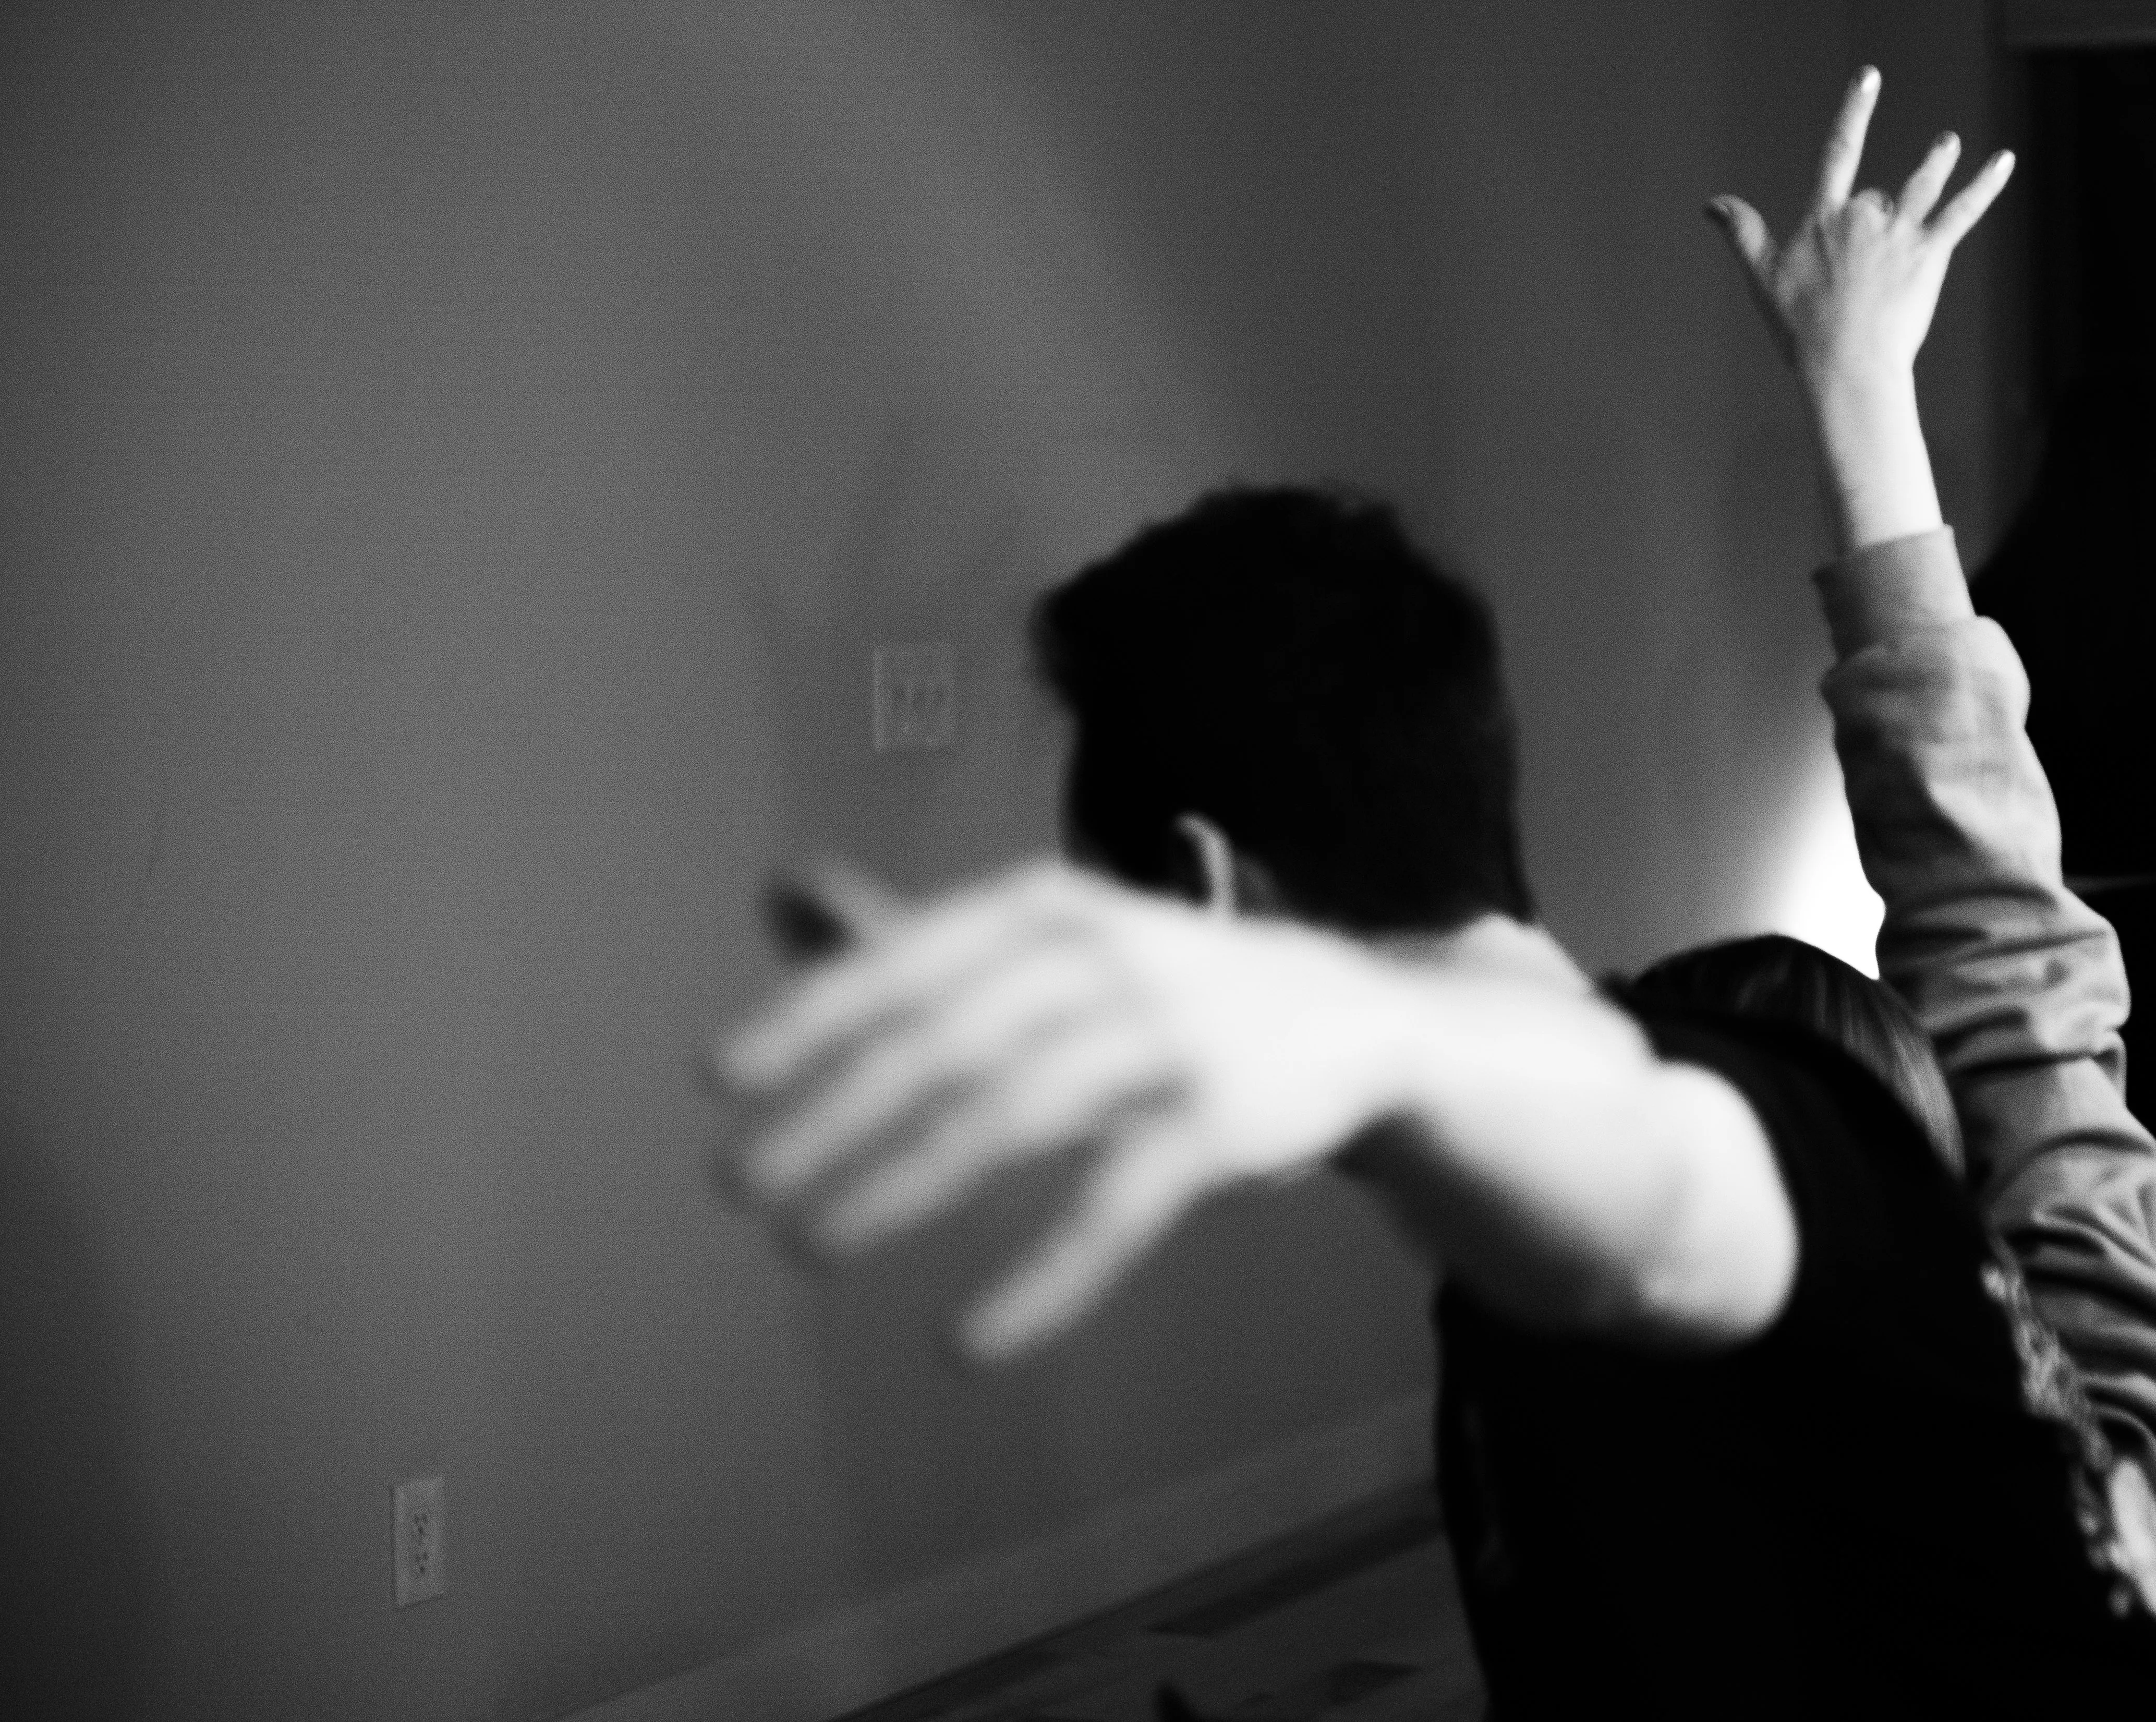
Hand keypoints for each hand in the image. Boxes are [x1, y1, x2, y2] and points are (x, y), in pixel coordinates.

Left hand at [707, 859, 1421, 1361]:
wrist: (1353, 1015)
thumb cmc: (1158, 984)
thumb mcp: (1046, 939)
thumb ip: (916, 937)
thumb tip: (778, 893)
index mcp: (1047, 905)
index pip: (910, 960)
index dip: (812, 1017)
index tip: (722, 1081)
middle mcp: (1105, 957)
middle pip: (946, 1042)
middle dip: (833, 1116)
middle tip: (741, 1187)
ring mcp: (1169, 1038)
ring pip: (1013, 1119)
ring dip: (899, 1187)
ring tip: (808, 1246)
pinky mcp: (1222, 1126)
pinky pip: (1115, 1209)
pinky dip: (1040, 1282)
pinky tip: (970, 1343)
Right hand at [1706, 67, 2013, 392]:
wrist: (1846, 365)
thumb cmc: (1801, 328)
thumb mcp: (1763, 277)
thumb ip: (1743, 232)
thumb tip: (1712, 202)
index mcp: (1824, 218)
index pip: (1839, 152)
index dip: (1855, 112)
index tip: (1869, 78)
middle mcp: (1863, 217)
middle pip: (1875, 197)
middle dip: (1874, 220)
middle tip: (1862, 278)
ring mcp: (1899, 233)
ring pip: (1923, 186)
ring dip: (1937, 162)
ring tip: (1947, 143)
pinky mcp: (1930, 254)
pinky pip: (1962, 211)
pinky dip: (1985, 184)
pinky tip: (2004, 160)